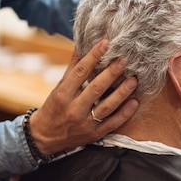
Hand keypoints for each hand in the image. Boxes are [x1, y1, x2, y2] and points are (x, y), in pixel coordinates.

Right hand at [28, 40, 137, 155]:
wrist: (45, 137)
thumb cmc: (53, 107)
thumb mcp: (59, 87)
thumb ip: (72, 68)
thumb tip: (81, 46)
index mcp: (63, 94)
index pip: (80, 71)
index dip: (93, 56)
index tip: (105, 43)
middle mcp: (74, 108)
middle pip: (96, 88)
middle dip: (111, 73)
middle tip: (124, 60)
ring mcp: (85, 123)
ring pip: (106, 106)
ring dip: (122, 92)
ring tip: (133, 80)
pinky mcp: (94, 134)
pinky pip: (112, 123)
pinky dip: (125, 113)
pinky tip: (135, 102)